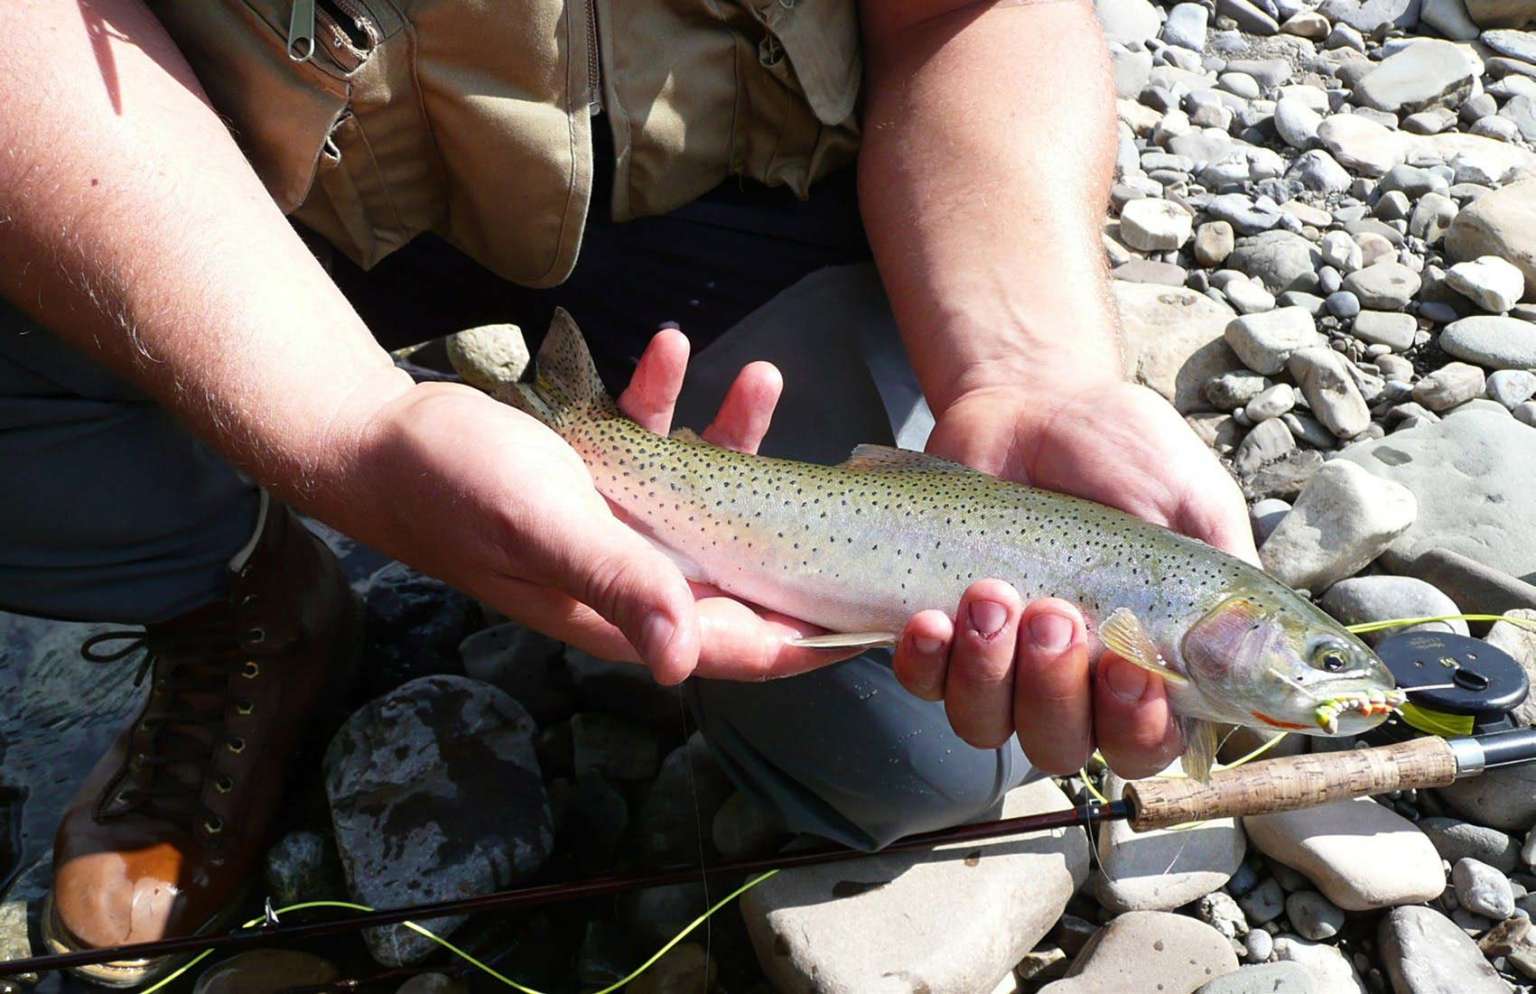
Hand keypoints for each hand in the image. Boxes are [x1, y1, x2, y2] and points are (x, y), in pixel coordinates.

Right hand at [340, 329, 848, 685]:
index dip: (811, 632)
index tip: (877, 604)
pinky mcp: (599, 481)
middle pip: (741, 569)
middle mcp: (633, 579)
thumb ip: (619, 584)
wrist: (379, 438)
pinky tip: (669, 348)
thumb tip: (683, 664)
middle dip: (796, 524)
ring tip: (762, 375)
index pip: (741, 644)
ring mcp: (619, 529)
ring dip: (736, 437)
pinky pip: (655, 446)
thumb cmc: (456, 488)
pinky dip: (668, 402)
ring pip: (707, 496)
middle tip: (846, 473)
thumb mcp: (546, 529)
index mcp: (626, 612)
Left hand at [890, 378, 1257, 777]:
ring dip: (987, 670)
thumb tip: (1256, 661)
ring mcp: (1001, 663)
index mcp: (1146, 665)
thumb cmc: (1124, 452)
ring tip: (992, 592)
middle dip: (1053, 689)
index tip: (1127, 670)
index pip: (1145, 744)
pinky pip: (923, 683)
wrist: (1033, 399)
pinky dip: (926, 660)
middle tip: (1054, 611)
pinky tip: (934, 618)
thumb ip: (1227, 586)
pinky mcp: (941, 635)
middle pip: (1061, 745)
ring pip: (987, 724)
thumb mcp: (1194, 505)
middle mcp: (1072, 681)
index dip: (1134, 728)